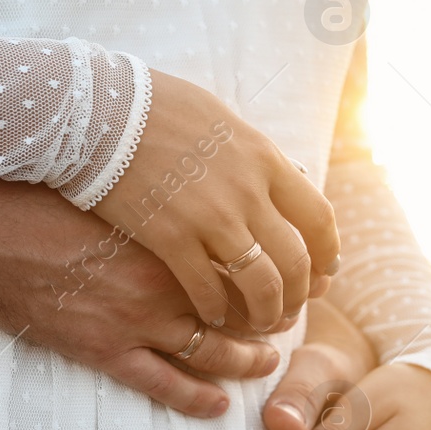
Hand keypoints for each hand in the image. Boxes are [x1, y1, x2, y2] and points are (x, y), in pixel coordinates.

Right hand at [0, 180, 277, 417]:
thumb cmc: (44, 199)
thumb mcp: (117, 184)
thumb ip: (162, 194)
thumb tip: (202, 184)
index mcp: (171, 236)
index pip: (244, 261)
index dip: (271, 271)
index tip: (285, 273)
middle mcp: (164, 282)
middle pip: (240, 309)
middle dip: (269, 319)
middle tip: (287, 320)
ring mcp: (135, 322)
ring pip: (212, 352)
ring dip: (245, 361)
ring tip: (264, 361)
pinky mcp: (104, 351)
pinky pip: (162, 385)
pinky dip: (196, 399)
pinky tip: (217, 406)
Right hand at [93, 71, 339, 333]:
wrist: (103, 112)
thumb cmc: (158, 108)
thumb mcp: (222, 120)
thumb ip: (252, 155)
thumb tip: (278, 171)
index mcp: (265, 159)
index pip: (318, 217)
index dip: (327, 252)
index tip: (325, 272)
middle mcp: (248, 193)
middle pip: (295, 260)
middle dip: (300, 294)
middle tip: (291, 309)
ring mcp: (211, 219)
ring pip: (260, 284)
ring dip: (266, 312)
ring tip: (259, 322)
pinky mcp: (171, 239)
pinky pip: (207, 289)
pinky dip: (215, 308)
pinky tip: (211, 312)